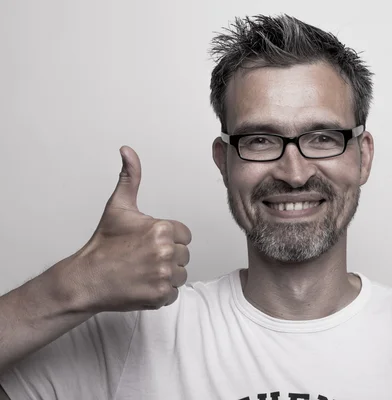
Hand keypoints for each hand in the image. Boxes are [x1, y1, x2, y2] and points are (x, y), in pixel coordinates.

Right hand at [69, 146, 191, 312]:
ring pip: (180, 274)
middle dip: (167, 256)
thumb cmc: (103, 244)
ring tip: (143, 271)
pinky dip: (160, 292)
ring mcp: (163, 276)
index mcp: (162, 229)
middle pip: (184, 255)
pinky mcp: (160, 296)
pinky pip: (173, 293)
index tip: (148, 242)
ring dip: (166, 274)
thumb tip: (127, 151)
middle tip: (142, 257)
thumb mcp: (118, 207)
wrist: (86, 279)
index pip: (184, 235)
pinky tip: (143, 284)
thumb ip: (130, 178)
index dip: (169, 238)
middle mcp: (166, 252)